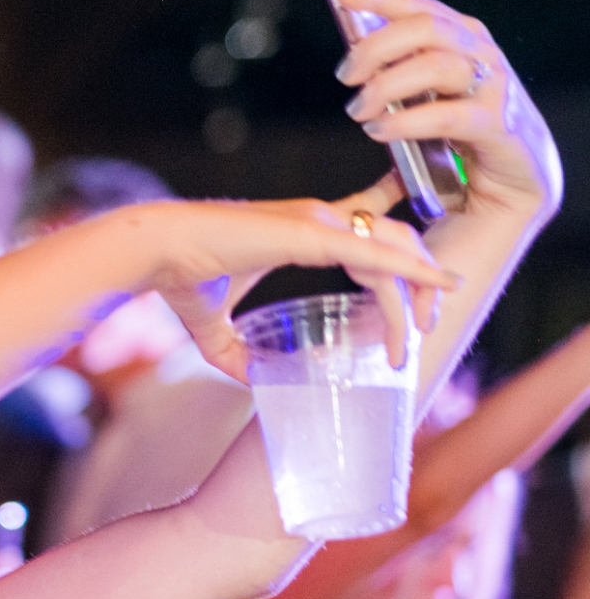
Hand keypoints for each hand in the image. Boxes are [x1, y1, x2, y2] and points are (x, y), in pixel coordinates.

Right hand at [140, 195, 455, 381]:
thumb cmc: (180, 275)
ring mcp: (319, 221)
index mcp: (302, 228)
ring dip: (422, 285)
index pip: (368, 219)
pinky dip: (414, 270)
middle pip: (396, 237)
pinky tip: (442, 285)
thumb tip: (250, 380)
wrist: (156, 251)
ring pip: (396, 247)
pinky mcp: (313, 234)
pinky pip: (378, 253)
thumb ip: (233, 353)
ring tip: (428, 325)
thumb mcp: (212, 326)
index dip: (401, 239)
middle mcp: (319, 218)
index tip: (428, 265)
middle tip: (428, 322)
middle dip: (423, 276)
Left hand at [334, 0, 561, 223]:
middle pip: (427, 28)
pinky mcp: (499, 127)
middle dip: (377, 46)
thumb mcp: (426, 107)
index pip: (423, 9)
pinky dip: (407, 121)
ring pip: (437, 65)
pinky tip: (379, 129)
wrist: (513, 193)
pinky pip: (448, 115)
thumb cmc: (461, 148)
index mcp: (465, 45)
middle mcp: (483, 58)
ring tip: (359, 110)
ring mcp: (495, 90)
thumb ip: (400, 84)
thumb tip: (357, 65)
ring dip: (387, 85)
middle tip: (346, 74)